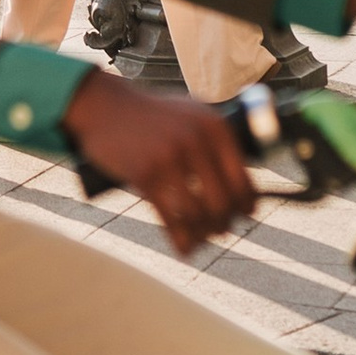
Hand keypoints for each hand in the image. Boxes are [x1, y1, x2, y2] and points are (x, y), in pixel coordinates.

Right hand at [65, 70, 256, 253]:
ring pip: (199, 215)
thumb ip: (217, 142)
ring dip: (204, 234)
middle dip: (225, 222)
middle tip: (221, 229)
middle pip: (224, 203)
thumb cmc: (154, 116)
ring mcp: (169, 158)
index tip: (245, 215)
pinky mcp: (144, 175)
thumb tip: (246, 185)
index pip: (243, 180)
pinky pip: (171, 220)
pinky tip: (185, 248)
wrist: (107, 106)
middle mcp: (196, 141)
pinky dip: (182, 241)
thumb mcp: (192, 115)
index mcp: (215, 127)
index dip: (247, 205)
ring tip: (203, 237)